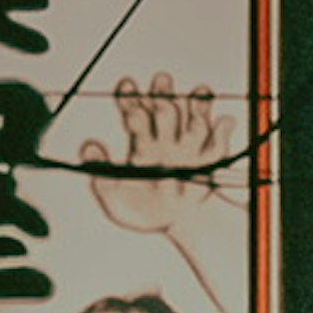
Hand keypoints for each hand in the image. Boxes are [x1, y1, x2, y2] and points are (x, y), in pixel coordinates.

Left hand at [82, 71, 237, 221]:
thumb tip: (88, 150)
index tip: (126, 88)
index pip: (136, 110)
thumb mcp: (117, 200)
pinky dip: (223, 128)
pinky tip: (223, 122)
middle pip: (165, 107)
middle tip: (161, 88)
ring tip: (197, 101)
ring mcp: (191, 143)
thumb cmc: (145, 209)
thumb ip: (102, 177)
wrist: (178, 224)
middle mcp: (167, 135)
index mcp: (143, 139)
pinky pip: (220, 136)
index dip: (130, 98)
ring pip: (194, 116)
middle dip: (162, 95)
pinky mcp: (212, 153)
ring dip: (196, 105)